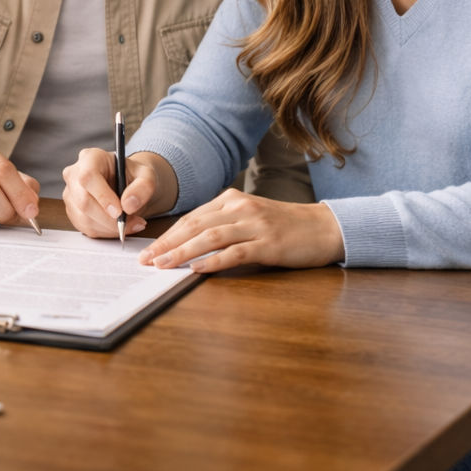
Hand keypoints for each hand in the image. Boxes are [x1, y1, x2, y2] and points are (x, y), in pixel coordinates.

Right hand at [61, 149, 176, 238]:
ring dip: (110, 228)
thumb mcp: (147, 175)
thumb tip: (128, 205)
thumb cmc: (133, 176)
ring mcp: (70, 193)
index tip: (120, 212)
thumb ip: (143, 187)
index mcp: (90, 158)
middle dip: (109, 219)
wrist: (127, 185)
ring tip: (130, 223)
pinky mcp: (72, 211)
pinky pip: (85, 228)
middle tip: (132, 222)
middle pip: (83, 201)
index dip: (102, 196)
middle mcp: (74, 174)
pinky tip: (118, 226)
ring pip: (84, 218)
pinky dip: (105, 232)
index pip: (88, 177)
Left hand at [136, 189, 344, 272]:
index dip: (167, 235)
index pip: (191, 218)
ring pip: (210, 238)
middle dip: (167, 244)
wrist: (324, 227)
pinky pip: (235, 252)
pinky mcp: (268, 244)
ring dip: (183, 253)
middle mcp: (239, 208)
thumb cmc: (284, 226)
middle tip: (146, 260)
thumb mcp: (249, 217)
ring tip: (163, 265)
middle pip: (194, 226)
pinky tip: (197, 270)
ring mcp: (254, 225)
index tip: (149, 249)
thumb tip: (189, 245)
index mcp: (230, 200)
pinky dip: (214, 261)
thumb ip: (222, 225)